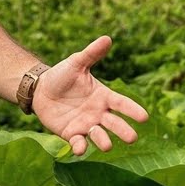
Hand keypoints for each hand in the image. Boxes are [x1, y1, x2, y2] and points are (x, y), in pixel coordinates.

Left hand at [32, 36, 148, 155]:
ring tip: (108, 145)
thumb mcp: (76, 63)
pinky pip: (78, 143)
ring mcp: (86, 125)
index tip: (144, 117)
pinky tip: (79, 148)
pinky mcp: (71, 134)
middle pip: (115, 124)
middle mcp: (98, 113)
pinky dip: (80, 147)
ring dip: (104, 141)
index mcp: (103, 96)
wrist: (40, 88)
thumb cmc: (62, 75)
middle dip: (123, 131)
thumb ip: (92, 54)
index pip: (122, 104)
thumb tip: (107, 38)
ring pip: (99, 136)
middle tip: (132, 138)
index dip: (132, 110)